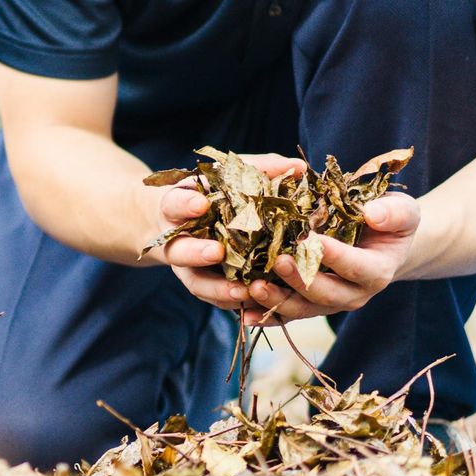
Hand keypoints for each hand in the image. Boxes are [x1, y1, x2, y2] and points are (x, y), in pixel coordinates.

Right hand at [153, 154, 308, 312]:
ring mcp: (188, 267)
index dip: (185, 205)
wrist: (182, 223)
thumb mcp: (230, 176)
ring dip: (217, 290)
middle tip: (216, 252)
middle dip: (195, 252)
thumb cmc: (213, 193)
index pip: (175, 204)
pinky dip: (235, 306)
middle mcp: (178, 240)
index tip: (200, 204)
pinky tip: (258, 307)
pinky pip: (215, 301)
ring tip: (242, 292)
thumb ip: (261, 170)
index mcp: (179, 208)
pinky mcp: (204, 286)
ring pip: (197, 283)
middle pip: (179, 250)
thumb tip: (300, 167)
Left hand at [243, 193, 420, 326]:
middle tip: (280, 261)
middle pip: (325, 294)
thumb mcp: (402, 212)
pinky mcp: (306, 304)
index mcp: (376, 271)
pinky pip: (285, 315)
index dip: (336, 257)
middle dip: (301, 280)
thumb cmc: (388, 221)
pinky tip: (243, 313)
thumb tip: (374, 214)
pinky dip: (264, 316)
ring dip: (276, 301)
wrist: (377, 243)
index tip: (314, 240)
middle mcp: (352, 294)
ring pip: (301, 309)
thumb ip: (394, 213)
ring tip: (253, 287)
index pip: (356, 268)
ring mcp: (327, 302)